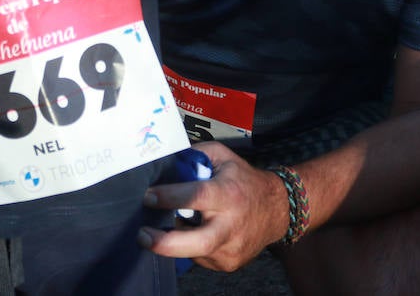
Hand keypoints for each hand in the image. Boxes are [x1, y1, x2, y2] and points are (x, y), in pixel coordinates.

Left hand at [138, 143, 290, 272]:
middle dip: (166, 243)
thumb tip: (163, 161)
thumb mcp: (222, 157)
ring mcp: (232, 248)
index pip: (197, 196)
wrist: (277, 211)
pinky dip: (189, 247)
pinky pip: (199, 258)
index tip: (148, 196)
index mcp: (229, 194)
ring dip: (175, 240)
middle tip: (142, 235)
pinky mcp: (229, 263)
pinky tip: (194, 232)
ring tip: (170, 225)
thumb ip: (194, 156)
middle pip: (198, 242)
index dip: (170, 197)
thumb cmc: (243, 180)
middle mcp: (231, 225)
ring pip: (193, 252)